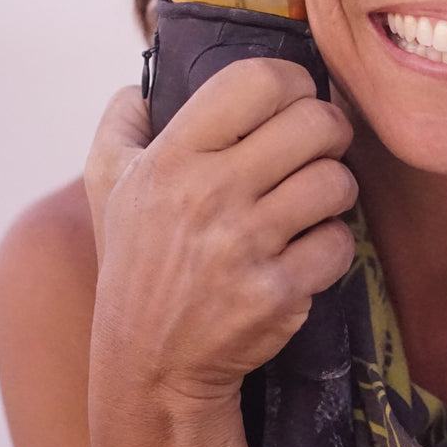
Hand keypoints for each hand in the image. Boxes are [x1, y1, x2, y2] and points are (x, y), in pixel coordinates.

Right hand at [84, 58, 357, 411]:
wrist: (148, 366)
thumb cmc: (137, 263)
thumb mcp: (107, 186)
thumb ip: (121, 122)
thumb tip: (142, 82)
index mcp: (171, 157)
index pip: (257, 80)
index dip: (293, 82)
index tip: (295, 100)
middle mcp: (208, 194)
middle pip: (317, 123)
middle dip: (330, 133)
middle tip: (318, 150)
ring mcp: (244, 246)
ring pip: (338, 181)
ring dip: (336, 191)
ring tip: (312, 203)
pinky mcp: (277, 293)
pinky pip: (340, 242)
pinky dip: (333, 247)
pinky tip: (306, 253)